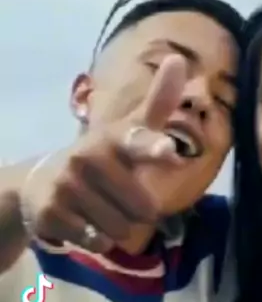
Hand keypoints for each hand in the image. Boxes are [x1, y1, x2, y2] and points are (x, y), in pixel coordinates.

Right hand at [30, 54, 186, 253]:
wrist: (42, 182)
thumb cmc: (102, 160)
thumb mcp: (128, 132)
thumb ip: (158, 104)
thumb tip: (180, 60)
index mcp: (114, 139)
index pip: (138, 143)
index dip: (155, 149)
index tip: (169, 151)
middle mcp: (89, 158)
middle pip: (143, 210)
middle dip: (137, 213)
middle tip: (116, 198)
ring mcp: (68, 185)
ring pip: (121, 229)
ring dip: (117, 228)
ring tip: (99, 211)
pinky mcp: (53, 212)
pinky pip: (98, 241)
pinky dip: (97, 240)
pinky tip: (83, 223)